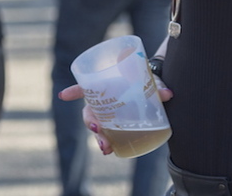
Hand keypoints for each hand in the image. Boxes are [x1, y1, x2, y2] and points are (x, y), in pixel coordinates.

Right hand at [58, 80, 173, 155]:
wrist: (154, 88)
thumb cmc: (146, 79)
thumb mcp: (150, 79)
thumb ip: (157, 85)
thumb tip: (168, 94)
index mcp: (106, 85)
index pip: (86, 87)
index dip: (74, 91)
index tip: (63, 96)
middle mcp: (104, 101)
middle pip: (90, 112)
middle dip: (90, 122)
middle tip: (96, 129)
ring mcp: (110, 114)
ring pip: (98, 127)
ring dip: (99, 138)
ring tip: (105, 148)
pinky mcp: (119, 125)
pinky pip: (111, 135)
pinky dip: (111, 144)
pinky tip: (111, 151)